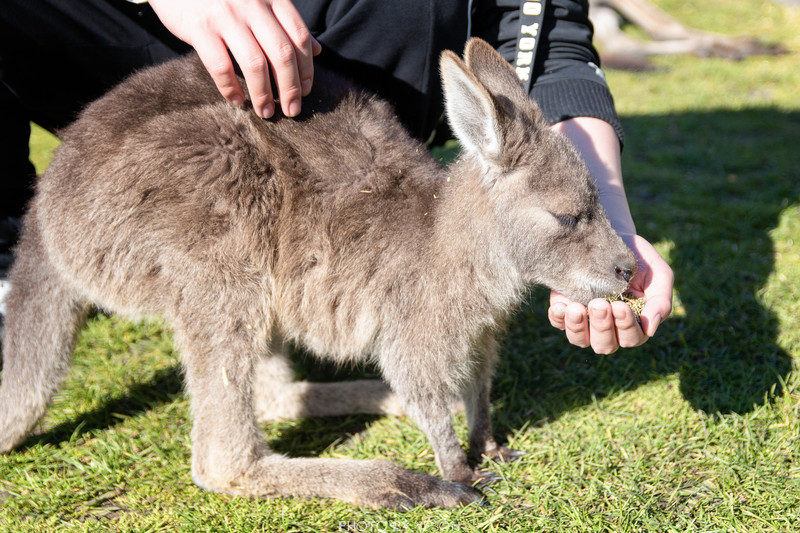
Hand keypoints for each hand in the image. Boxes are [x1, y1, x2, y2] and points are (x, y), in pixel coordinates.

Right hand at [149, 0, 321, 117]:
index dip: (305, 69)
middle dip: (290, 88)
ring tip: (266, 112)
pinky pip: (221, 67)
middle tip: (292, 111)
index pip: (299, 38)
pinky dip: (231, 89)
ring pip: (255, 64)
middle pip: (282, 54)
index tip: (304, 91)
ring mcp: (226, 15)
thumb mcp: (258, 0)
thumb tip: (317, 50)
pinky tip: (237, 100)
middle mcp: (253, 4)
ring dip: (263, 94)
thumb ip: (286, 23)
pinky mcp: (200, 27)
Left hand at [548, 234, 672, 353]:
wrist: (614, 237)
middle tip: (599, 304)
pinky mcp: (565, 308)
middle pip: (605, 344)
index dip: (625, 326)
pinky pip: (558, 323)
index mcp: (634, 324)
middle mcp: (609, 328)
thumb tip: (650, 329)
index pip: (631, 337)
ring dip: (578, 327)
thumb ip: (661, 301)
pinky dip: (559, 318)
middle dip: (602, 326)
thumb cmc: (640, 258)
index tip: (620, 305)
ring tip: (577, 308)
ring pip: (580, 340)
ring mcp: (585, 320)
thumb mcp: (658, 275)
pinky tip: (561, 307)